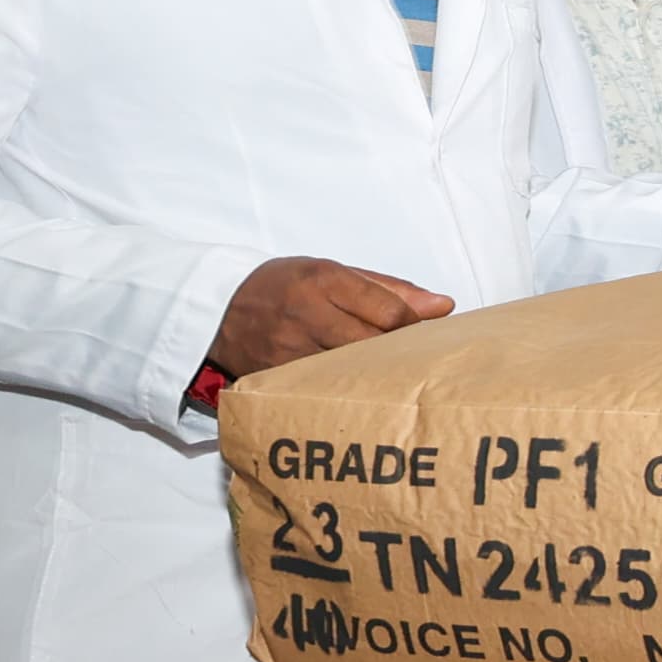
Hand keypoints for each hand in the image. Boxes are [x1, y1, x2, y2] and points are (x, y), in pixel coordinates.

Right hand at [210, 256, 454, 378]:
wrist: (218, 310)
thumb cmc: (285, 287)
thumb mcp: (333, 273)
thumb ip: (390, 289)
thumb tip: (444, 306)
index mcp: (323, 280)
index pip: (390, 311)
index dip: (416, 327)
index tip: (424, 334)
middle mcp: (307, 314)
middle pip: (375, 343)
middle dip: (401, 353)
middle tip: (415, 360)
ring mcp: (290, 349)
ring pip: (353, 370)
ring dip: (377, 374)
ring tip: (390, 375)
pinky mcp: (278, 378)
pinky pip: (326, 387)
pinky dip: (347, 389)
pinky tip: (359, 388)